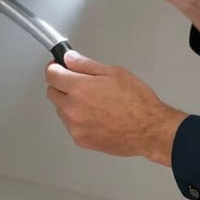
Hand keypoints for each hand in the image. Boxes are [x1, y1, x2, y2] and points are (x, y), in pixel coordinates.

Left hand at [45, 50, 186, 164]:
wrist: (149, 130)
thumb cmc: (137, 102)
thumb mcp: (114, 73)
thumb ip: (86, 65)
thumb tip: (70, 59)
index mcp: (80, 88)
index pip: (51, 74)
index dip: (54, 67)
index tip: (58, 66)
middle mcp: (73, 109)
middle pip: (52, 92)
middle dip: (61, 85)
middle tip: (78, 82)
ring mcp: (75, 127)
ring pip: (61, 110)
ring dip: (69, 103)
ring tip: (94, 102)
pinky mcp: (81, 140)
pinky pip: (71, 125)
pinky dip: (78, 119)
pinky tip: (97, 115)